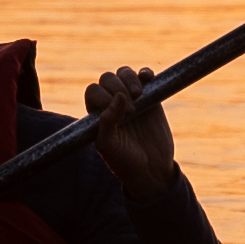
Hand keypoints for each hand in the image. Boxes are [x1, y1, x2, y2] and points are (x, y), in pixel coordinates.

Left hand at [81, 67, 177, 183]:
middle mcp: (112, 103)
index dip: (103, 97)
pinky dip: (145, 73)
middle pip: (107, 79)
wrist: (152, 170)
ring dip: (129, 78)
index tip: (118, 115)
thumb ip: (108, 120)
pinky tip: (148, 77)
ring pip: (124, 73)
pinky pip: (145, 76)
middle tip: (131, 111)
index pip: (93, 91)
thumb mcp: (109, 144)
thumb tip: (118, 95)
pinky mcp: (151, 97)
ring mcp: (132, 98)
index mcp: (97, 113)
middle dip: (117, 87)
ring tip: (138, 94)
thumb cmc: (125, 161)